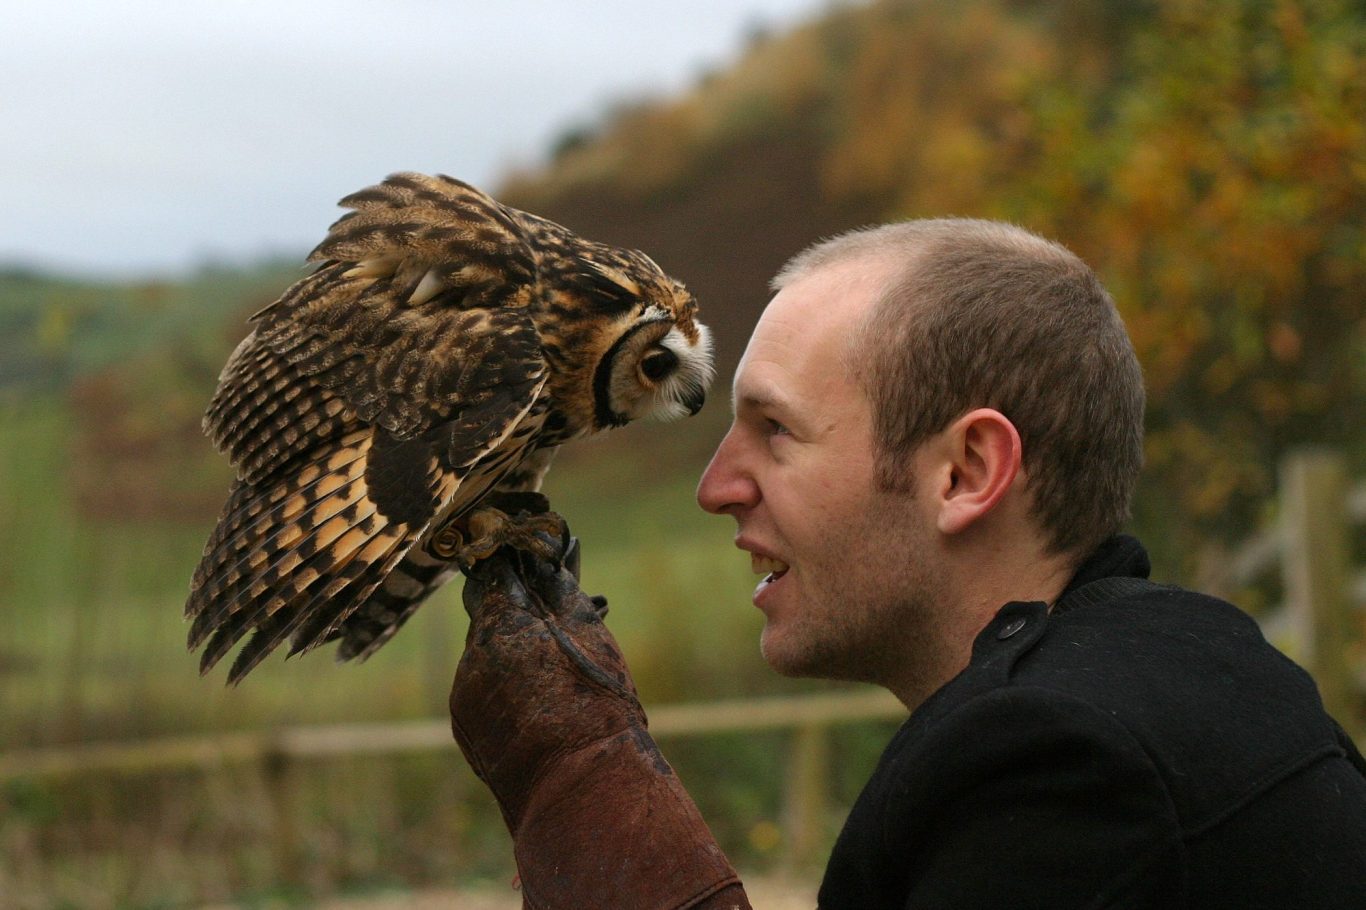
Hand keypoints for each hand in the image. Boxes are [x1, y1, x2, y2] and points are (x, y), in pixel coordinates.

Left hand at [451, 528, 641, 827]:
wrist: (581, 788)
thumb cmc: (597, 707)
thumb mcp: (589, 633)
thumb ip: (560, 588)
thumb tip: (544, 554)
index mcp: (502, 626)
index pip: (495, 574)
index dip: (511, 559)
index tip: (525, 548)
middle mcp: (472, 656)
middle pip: (488, 614)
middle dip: (517, 609)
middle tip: (553, 610)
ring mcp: (463, 693)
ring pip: (484, 651)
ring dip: (511, 647)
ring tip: (553, 662)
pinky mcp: (464, 723)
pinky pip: (480, 685)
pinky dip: (503, 680)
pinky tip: (537, 694)